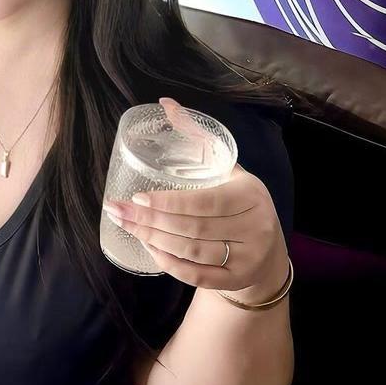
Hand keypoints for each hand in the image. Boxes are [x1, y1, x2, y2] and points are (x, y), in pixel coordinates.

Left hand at [102, 97, 287, 298]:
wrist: (266, 253)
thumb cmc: (238, 203)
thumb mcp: (227, 170)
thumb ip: (198, 139)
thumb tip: (166, 102)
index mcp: (251, 196)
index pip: (206, 202)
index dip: (170, 202)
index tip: (138, 198)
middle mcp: (255, 228)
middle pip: (193, 229)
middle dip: (150, 221)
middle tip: (119, 212)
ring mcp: (248, 258)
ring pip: (192, 253)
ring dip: (154, 240)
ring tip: (129, 227)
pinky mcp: (236, 281)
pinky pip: (196, 276)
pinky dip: (170, 264)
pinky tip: (149, 248)